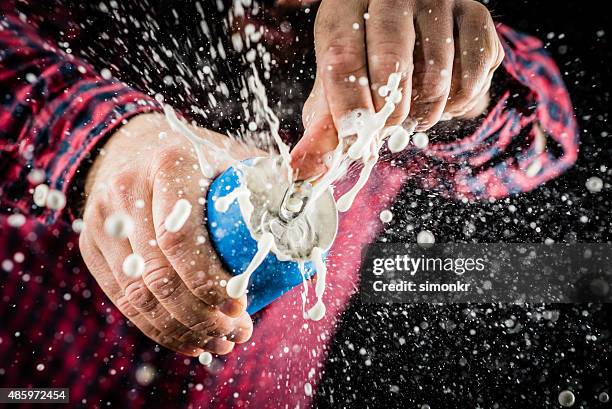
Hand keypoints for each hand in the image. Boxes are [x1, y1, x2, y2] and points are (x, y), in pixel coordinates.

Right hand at [80, 113, 254, 355]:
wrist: (132, 146)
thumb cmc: (196, 158)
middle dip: (201, 317)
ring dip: (182, 330)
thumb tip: (308, 209)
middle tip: (237, 335)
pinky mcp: (92, 246)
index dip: (210, 282)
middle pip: (158, 275)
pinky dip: (157, 328)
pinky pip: (122, 299)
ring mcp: (103, 221)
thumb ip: (267, 179)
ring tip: (220, 343)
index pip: (181, 238)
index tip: (241, 306)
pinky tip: (188, 340)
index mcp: (169, 165)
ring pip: (138, 295)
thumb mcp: (229, 156)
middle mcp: (127, 191)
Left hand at [291, 0, 503, 177]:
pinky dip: (458, 103)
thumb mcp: (338, 85)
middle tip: (387, 127)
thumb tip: (303, 172)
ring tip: (414, 109)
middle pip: (393, 63)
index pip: (343, 58)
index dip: (348, 107)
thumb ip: (323, 128)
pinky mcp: (476, 15)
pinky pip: (472, 77)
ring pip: (437, 76)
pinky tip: (443, 95)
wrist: (415, 27)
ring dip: (425, 113)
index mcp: (347, 7)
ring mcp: (440, 1)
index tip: (353, 143)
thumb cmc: (365, 59)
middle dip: (389, 113)